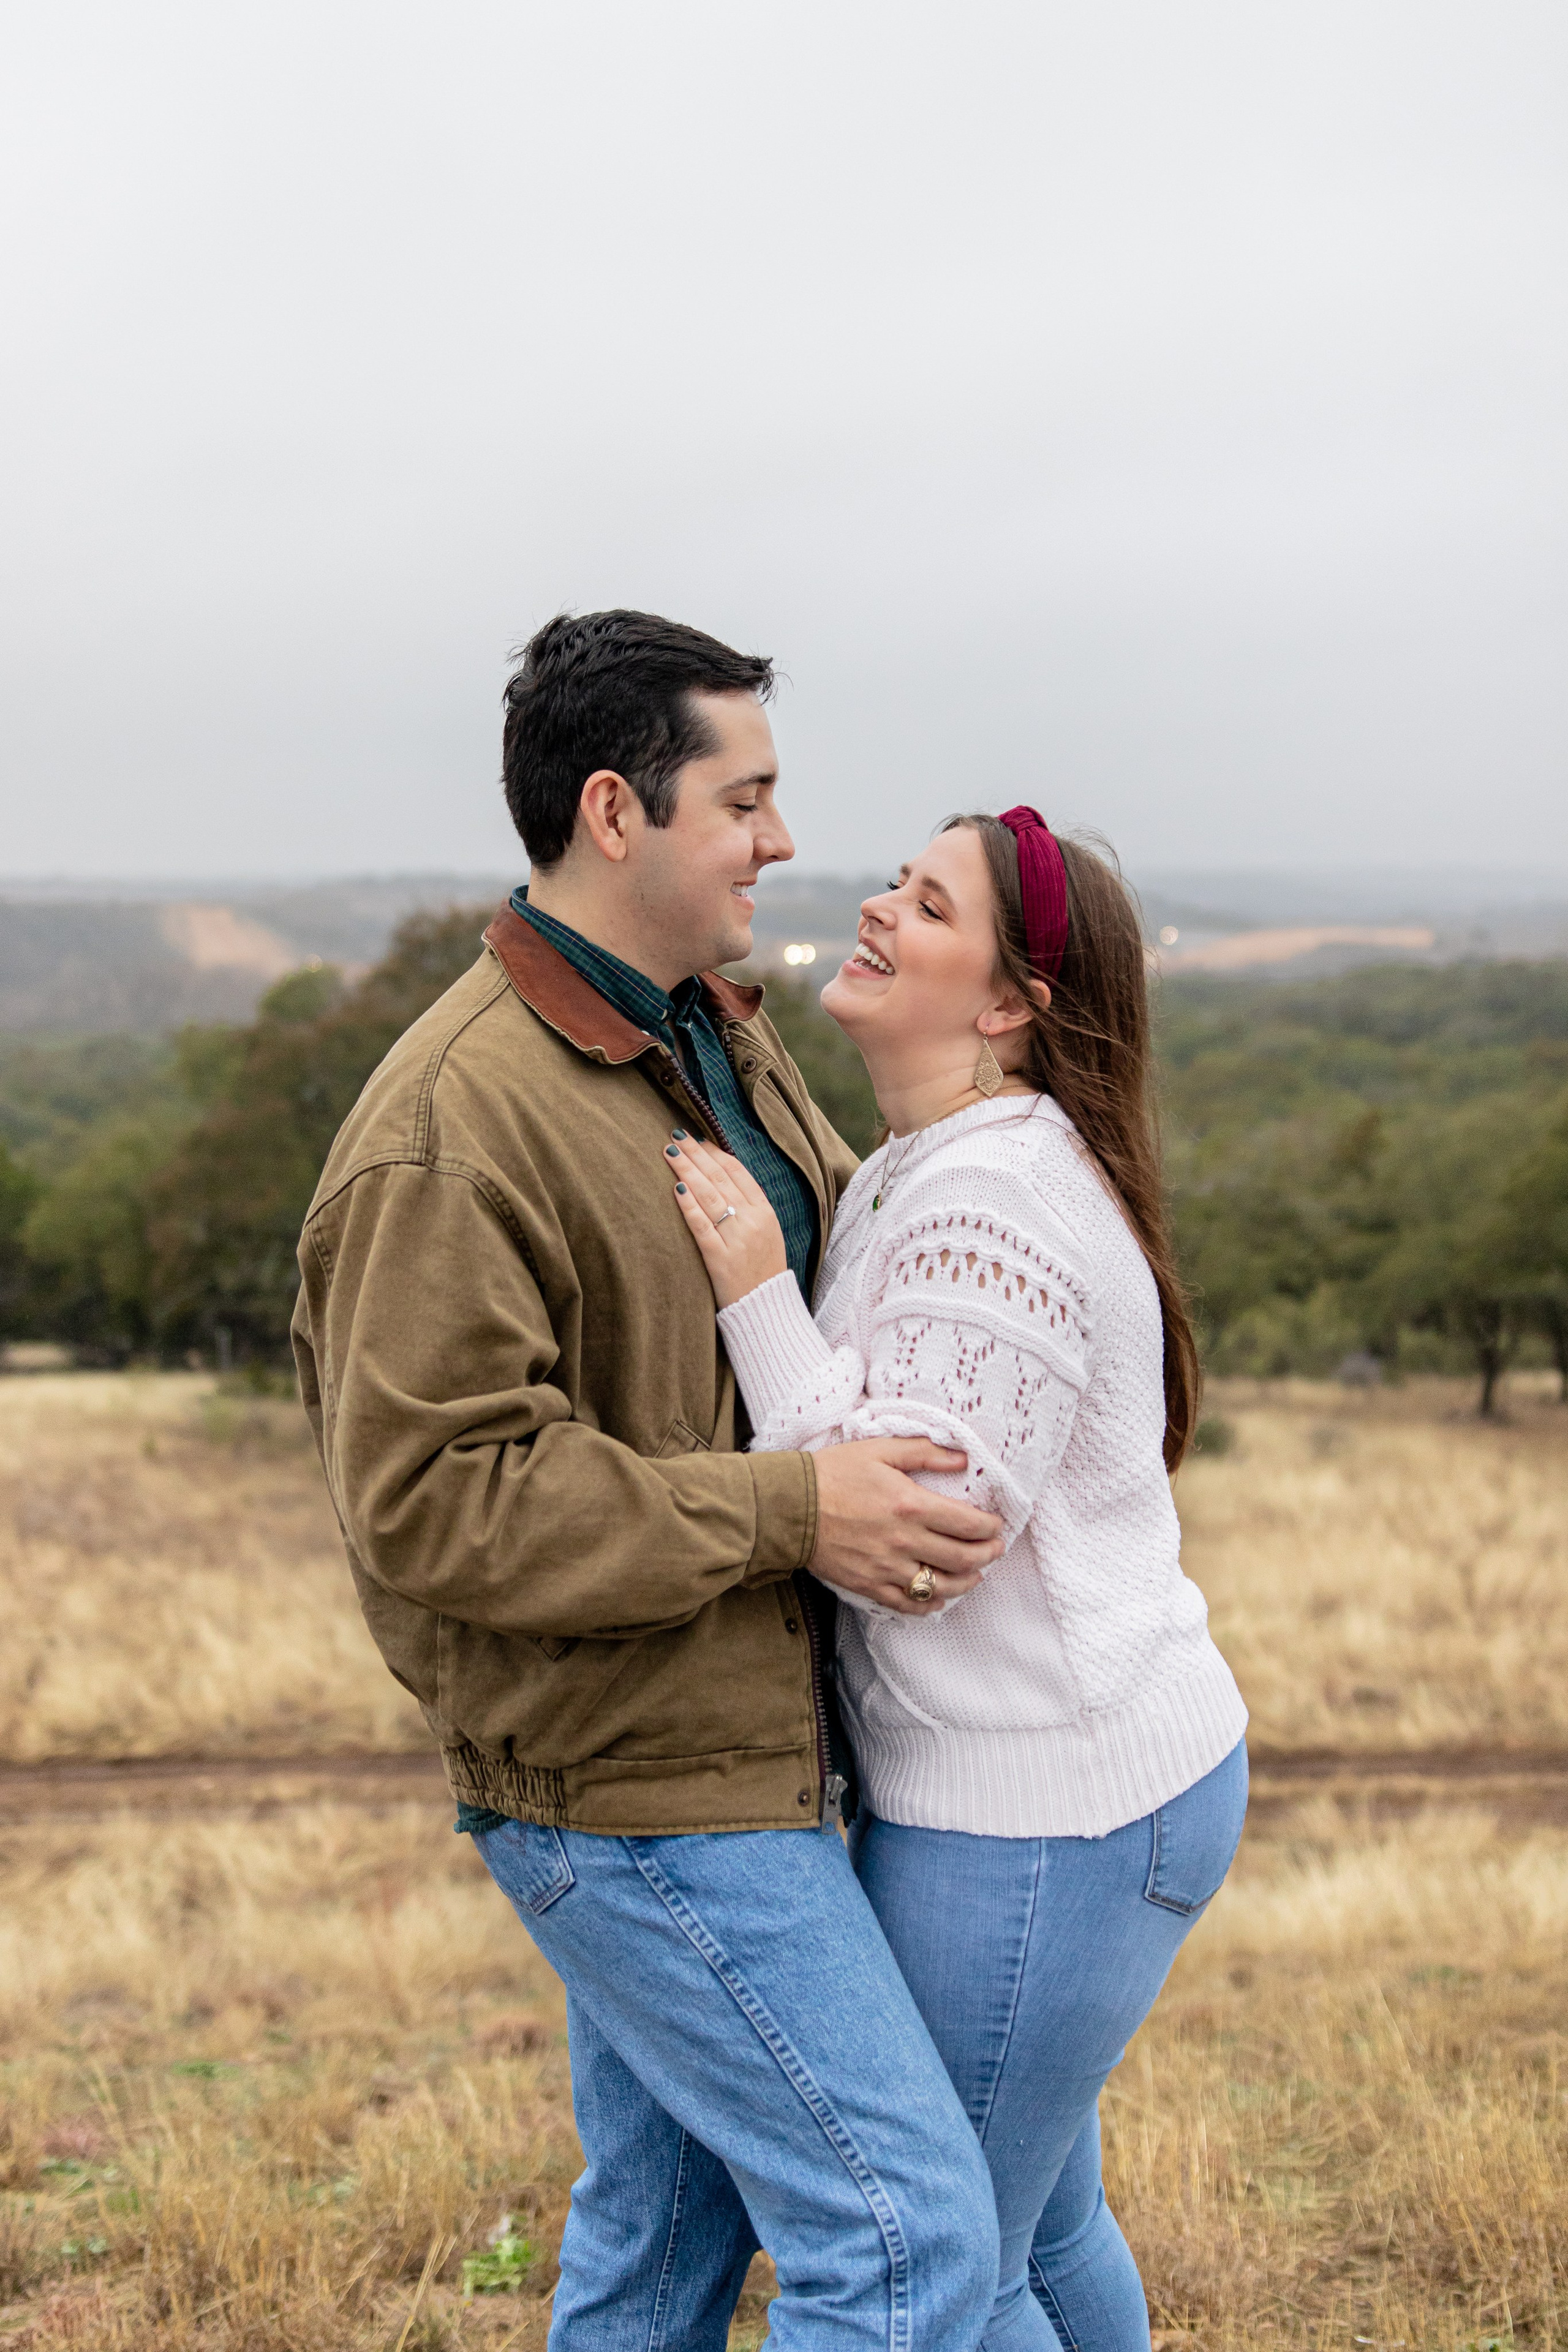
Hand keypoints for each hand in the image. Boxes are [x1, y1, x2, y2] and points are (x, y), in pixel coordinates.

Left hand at [665, 1132, 786, 1308]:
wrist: (767, 1308)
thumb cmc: (762, 1268)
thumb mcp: (766, 1231)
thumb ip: (748, 1205)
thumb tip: (720, 1177)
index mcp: (765, 1211)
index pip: (738, 1172)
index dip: (715, 1153)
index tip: (697, 1140)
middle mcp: (753, 1221)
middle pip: (721, 1178)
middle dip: (697, 1155)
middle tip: (676, 1136)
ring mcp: (737, 1239)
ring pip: (710, 1197)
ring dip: (688, 1172)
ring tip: (670, 1154)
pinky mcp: (721, 1259)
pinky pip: (702, 1227)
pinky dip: (689, 1207)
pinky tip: (676, 1190)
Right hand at [811, 1439, 1005, 1615]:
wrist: (790, 1508)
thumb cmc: (832, 1473)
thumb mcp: (878, 1449)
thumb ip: (923, 1452)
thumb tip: (962, 1457)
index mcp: (911, 1505)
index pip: (967, 1523)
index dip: (990, 1527)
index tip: (997, 1525)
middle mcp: (904, 1540)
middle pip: (962, 1558)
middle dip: (987, 1555)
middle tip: (995, 1549)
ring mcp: (888, 1567)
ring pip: (941, 1586)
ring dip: (967, 1582)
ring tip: (976, 1574)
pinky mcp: (870, 1585)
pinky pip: (908, 1604)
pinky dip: (930, 1605)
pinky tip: (940, 1599)